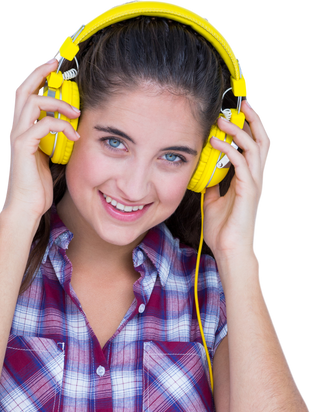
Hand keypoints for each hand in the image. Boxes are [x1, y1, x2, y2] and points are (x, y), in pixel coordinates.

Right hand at [0, 58, 79, 227]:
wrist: (26, 207)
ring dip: (57, 102)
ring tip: (75, 112)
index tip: (53, 66)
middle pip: (21, 89)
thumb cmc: (36, 187)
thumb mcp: (47, 156)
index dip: (35, 77)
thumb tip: (69, 126)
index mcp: (20, 129)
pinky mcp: (23, 147)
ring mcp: (17, 136)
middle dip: (39, 72)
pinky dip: (61, 125)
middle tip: (57, 63)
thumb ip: (52, 139)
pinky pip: (43, 124)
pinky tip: (74, 134)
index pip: (23, 94)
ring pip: (32, 102)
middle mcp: (15, 129)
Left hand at [202, 100, 272, 259]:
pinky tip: (216, 143)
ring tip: (223, 120)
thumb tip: (205, 171)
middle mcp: (257, 178)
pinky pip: (241, 162)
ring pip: (256, 146)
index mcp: (250, 179)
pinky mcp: (249, 190)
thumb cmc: (223, 230)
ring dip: (239, 130)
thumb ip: (213, 184)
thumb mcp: (213, 201)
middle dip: (254, 119)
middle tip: (242, 104)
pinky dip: (229, 149)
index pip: (257, 146)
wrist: (230, 250)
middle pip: (264, 140)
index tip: (238, 112)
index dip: (251, 127)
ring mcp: (255, 183)